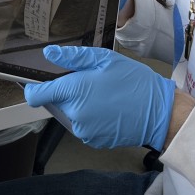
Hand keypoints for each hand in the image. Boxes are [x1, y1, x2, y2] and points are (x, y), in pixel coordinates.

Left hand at [24, 45, 175, 150]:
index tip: (40, 80)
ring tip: (100, 93)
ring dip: (76, 104)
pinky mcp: (93, 141)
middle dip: (64, 91)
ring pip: (68, 113)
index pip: (36, 95)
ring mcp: (84, 131)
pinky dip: (87, 116)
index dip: (34, 87)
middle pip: (54, 102)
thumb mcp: (104, 60)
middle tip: (88, 81)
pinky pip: (81, 124)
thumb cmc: (134, 83)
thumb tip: (48, 54)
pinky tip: (105, 107)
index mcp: (74, 92)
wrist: (160, 113)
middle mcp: (75, 115)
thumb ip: (72, 57)